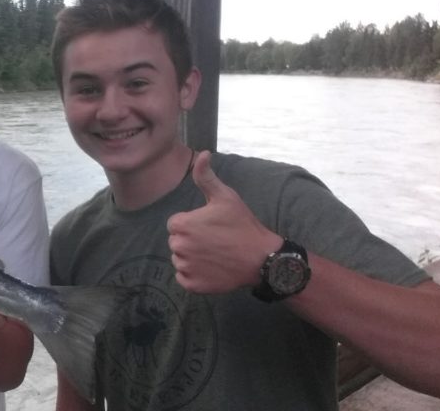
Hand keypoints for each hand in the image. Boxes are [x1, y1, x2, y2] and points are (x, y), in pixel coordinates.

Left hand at [166, 151, 281, 293]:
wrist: (262, 259)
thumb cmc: (243, 225)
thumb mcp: (225, 197)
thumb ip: (206, 176)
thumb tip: (202, 154)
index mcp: (181, 225)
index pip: (176, 224)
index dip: (193, 224)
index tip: (210, 227)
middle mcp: (178, 247)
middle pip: (177, 242)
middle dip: (191, 240)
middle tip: (215, 240)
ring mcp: (185, 267)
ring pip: (180, 260)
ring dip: (192, 258)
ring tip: (215, 254)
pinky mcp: (193, 285)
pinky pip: (184, 278)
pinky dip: (194, 275)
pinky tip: (212, 268)